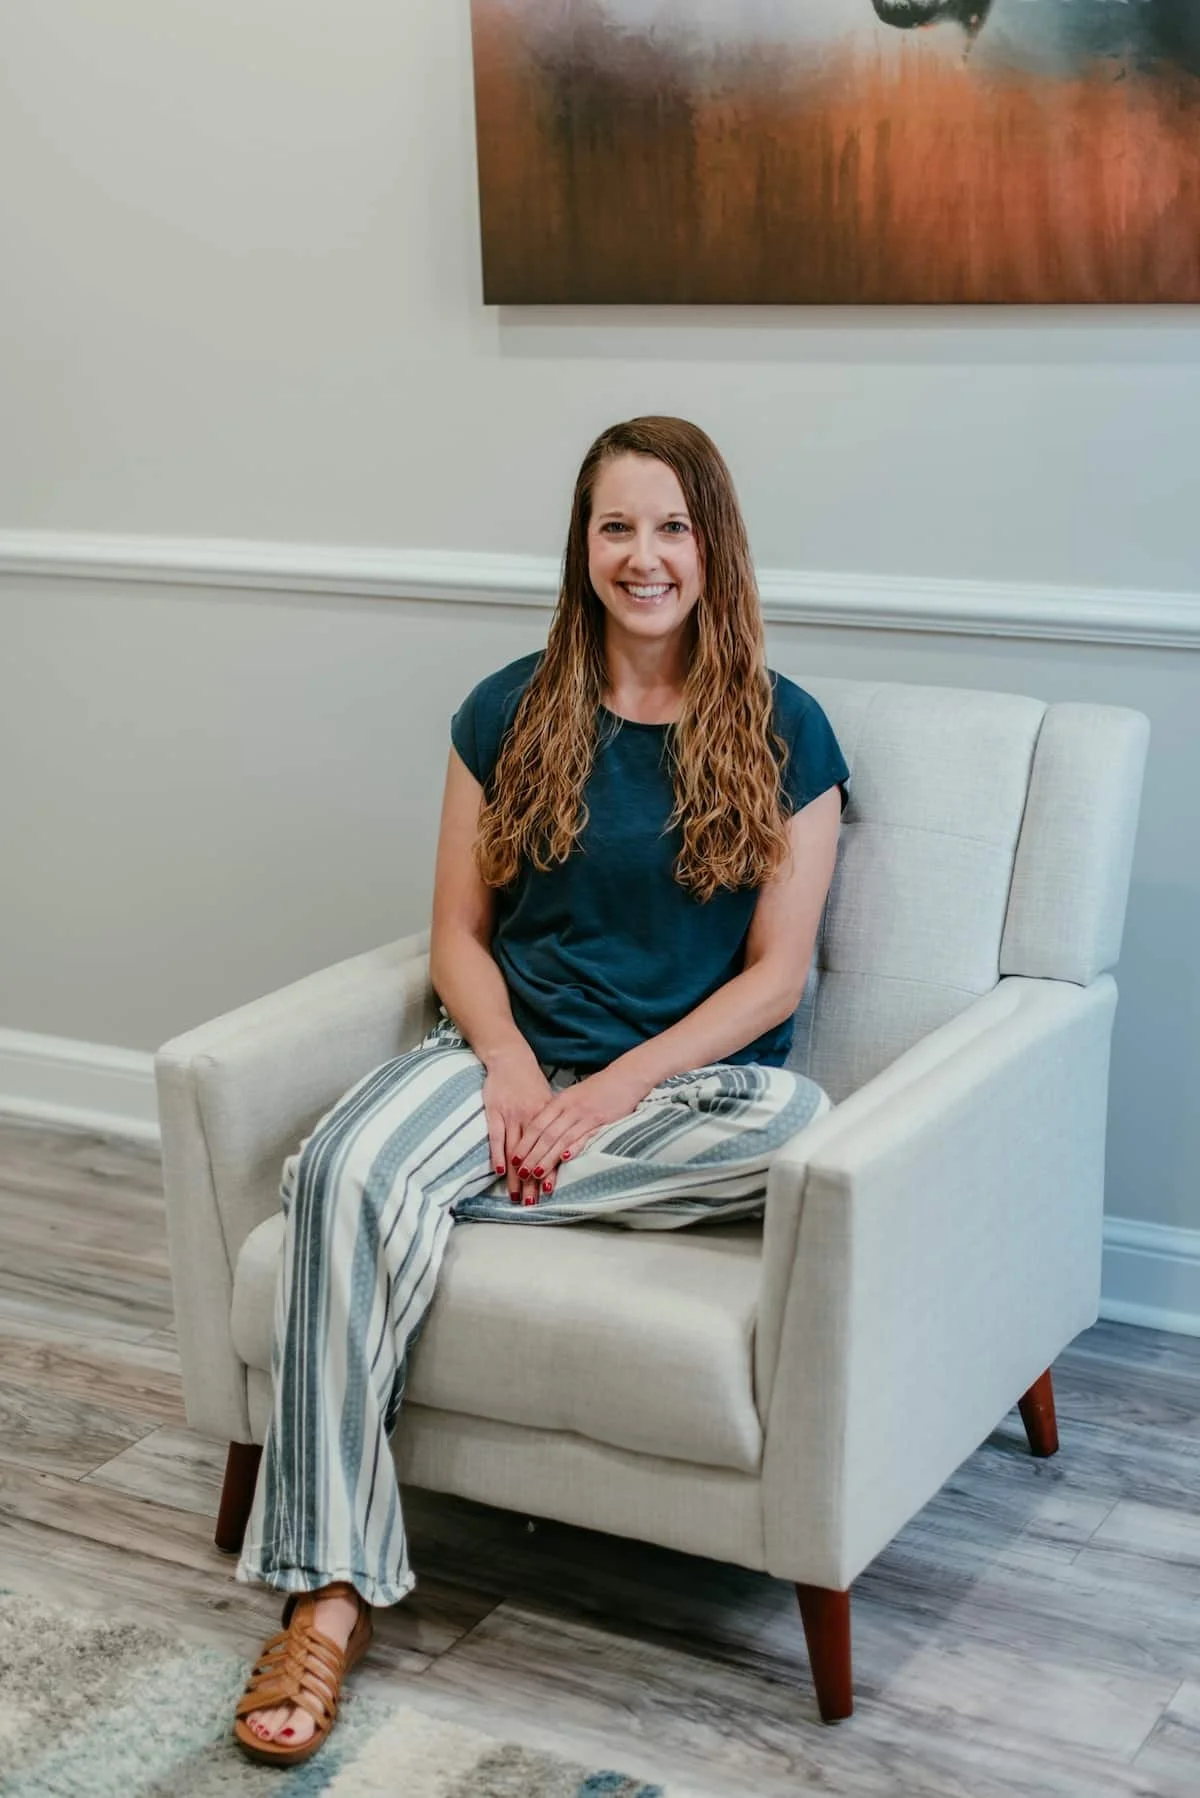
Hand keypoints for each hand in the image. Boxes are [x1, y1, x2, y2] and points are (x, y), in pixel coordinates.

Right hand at [481, 1047, 553, 1206]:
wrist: (511, 1059)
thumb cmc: (531, 1083)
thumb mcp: (548, 1101)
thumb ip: (554, 1123)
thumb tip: (566, 1146)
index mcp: (547, 1116)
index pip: (550, 1149)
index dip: (549, 1171)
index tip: (550, 1192)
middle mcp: (531, 1118)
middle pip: (532, 1155)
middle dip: (532, 1181)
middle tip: (532, 1203)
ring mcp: (512, 1115)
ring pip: (515, 1150)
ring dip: (515, 1175)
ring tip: (515, 1196)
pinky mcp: (494, 1112)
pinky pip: (496, 1137)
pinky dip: (498, 1154)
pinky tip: (498, 1171)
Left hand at [510, 1060, 654, 1204]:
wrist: (626, 1077)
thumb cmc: (599, 1089)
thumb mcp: (573, 1096)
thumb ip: (558, 1112)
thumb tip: (541, 1131)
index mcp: (560, 1101)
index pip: (536, 1125)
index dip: (524, 1143)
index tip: (513, 1160)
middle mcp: (570, 1109)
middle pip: (545, 1135)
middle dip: (531, 1156)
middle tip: (519, 1174)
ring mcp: (586, 1116)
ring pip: (561, 1139)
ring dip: (548, 1158)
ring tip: (536, 1174)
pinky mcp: (602, 1122)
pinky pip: (585, 1136)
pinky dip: (574, 1147)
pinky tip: (564, 1159)